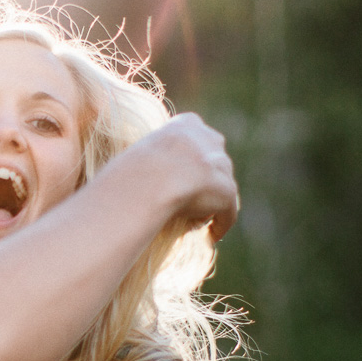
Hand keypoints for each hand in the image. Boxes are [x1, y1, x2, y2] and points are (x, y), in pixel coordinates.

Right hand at [120, 113, 238, 240]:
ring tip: (200, 220)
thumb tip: (147, 180)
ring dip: (214, 203)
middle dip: (209, 179)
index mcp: (187, 124)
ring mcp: (221, 164)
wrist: (147, 181)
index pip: (198, 138)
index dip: (192, 160)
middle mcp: (209, 138)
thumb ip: (154, 159)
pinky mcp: (227, 190)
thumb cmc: (133, 170)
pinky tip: (211, 236)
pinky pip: (228, 211)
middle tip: (195, 200)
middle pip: (215, 162)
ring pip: (222, 186)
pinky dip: (221, 224)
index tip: (184, 176)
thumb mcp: (140, 153)